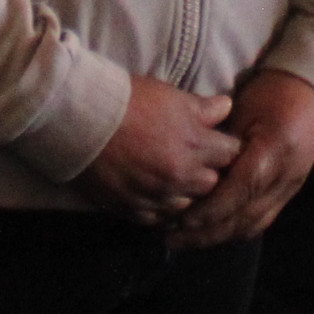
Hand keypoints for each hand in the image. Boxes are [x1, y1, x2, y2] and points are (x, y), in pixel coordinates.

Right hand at [71, 74, 238, 224]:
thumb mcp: (169, 95)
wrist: (81, 119)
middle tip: (196, 162)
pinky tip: (154, 195)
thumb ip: (203, 108)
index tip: (217, 143)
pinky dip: (160, 209)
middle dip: (209, 172)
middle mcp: (180, 175)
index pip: (231, 153)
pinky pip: (158, 219)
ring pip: (187, 206)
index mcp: (194, 144)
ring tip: (173, 180)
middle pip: (213, 184)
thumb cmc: (127, 100)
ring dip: (185, 194)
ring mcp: (156, 196)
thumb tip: (226, 109)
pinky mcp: (133, 209)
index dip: (225, 147)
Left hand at [165, 71, 313, 251]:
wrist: (309, 95)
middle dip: (207, 233)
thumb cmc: (270, 95)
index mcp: (274, 151)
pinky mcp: (288, 195)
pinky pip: (260, 221)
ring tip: (186, 240)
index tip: (181, 220)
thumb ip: (220, 142)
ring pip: (252, 225)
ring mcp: (289, 189)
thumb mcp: (242, 109)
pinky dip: (234, 231)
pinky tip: (211, 234)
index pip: (240, 190)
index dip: (210, 210)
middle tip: (172, 238)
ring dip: (218, 237)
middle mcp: (285, 177)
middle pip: (245, 217)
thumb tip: (189, 169)